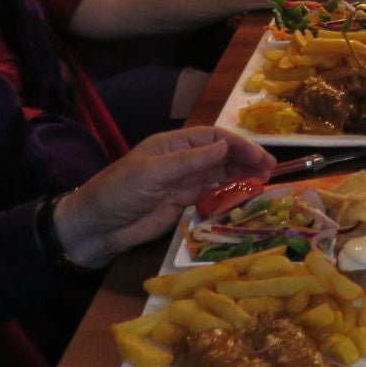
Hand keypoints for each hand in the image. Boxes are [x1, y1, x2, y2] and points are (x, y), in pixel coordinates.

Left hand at [55, 127, 271, 268]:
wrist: (94, 228)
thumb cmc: (118, 192)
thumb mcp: (152, 173)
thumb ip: (190, 161)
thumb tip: (226, 146)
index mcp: (173, 145)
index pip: (213, 138)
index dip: (239, 145)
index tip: (260, 157)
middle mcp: (182, 161)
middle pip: (221, 156)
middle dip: (246, 160)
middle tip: (270, 171)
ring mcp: (182, 183)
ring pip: (220, 176)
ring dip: (241, 178)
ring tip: (263, 184)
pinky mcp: (182, 205)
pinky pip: (211, 196)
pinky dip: (229, 196)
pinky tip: (244, 198)